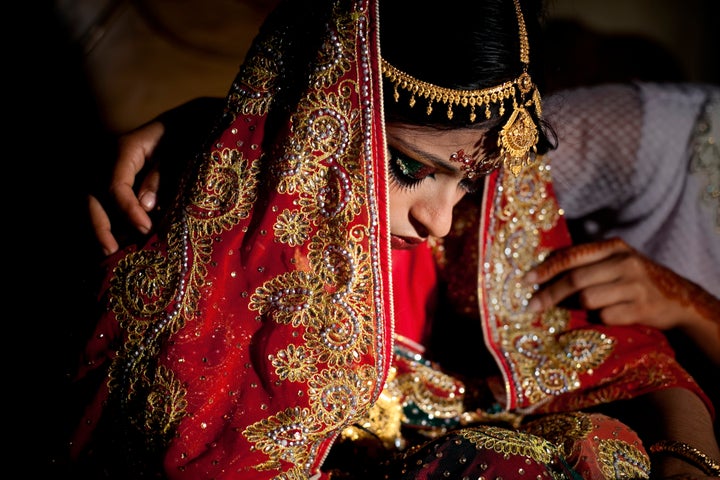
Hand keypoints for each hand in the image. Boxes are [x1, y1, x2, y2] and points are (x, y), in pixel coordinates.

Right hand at [88, 96, 225, 255]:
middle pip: (94, 194)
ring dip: (101, 227)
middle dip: (100, 225)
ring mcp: (110, 167)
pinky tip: (118, 242)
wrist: (190, 120)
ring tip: (112, 253)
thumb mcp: (183, 151)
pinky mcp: (117, 178)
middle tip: (112, 251)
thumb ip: (163, 176)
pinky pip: (105, 201)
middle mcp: (111, 158)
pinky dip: (110, 221)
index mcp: (127, 148)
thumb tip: (145, 205)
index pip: (116, 183)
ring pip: (94, 200)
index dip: (127, 209)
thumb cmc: (189, 134)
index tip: (144, 229)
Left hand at [524, 237, 719, 362]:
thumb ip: (587, 263)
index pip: (572, 256)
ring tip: (577, 311)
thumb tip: (541, 272)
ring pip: (588, 300)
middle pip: (575, 280)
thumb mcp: (616, 262)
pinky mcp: (642, 308)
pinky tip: (606, 318)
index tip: (526, 280)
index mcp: (614, 247)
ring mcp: (635, 285)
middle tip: (532, 305)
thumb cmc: (636, 281)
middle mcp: (625, 262)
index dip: (546, 269)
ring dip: (576, 309)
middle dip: (549, 294)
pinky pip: (605, 317)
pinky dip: (599, 320)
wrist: (681, 299)